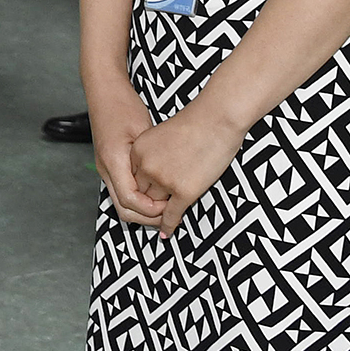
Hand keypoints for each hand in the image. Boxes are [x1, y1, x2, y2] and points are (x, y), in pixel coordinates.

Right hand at [88, 80, 162, 228]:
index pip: (131, 201)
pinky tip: (154, 192)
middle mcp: (105, 168)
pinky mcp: (109, 164)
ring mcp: (104, 167)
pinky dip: (138, 198)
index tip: (171, 207)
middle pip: (124, 208)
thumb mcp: (143, 130)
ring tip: (166, 207)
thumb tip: (168, 183)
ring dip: (142, 209)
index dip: (152, 210)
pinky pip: (121, 190)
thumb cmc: (123, 104)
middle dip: (147, 217)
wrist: (103, 89)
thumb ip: (150, 159)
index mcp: (113, 161)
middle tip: (170, 215)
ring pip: (121, 201)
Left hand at [128, 105, 246, 237]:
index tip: (144, 195)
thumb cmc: (197, 122)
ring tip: (160, 221)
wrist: (216, 119)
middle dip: (148, 202)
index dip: (141, 188)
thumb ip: (153, 152)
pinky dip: (169, 225)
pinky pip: (171, 215)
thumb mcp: (162, 135)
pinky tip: (167, 231)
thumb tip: (156, 170)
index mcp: (139, 150)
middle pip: (142, 193)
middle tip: (150, 212)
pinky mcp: (183, 191)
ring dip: (158, 214)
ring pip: (155, 206)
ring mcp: (164, 180)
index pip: (133, 177)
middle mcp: (147, 166)